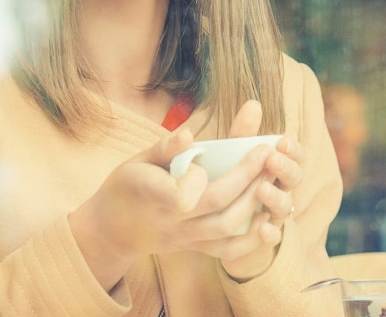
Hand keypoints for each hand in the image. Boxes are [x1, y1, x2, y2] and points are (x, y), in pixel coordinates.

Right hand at [69, 124, 274, 290]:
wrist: (113, 229)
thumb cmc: (126, 186)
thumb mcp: (137, 160)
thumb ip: (165, 148)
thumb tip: (189, 134)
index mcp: (151, 194)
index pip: (181, 194)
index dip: (197, 177)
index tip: (204, 153)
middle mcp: (170, 221)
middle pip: (217, 205)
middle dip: (248, 177)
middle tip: (267, 153)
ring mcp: (185, 238)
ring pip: (227, 228)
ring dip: (256, 201)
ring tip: (272, 175)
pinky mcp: (195, 249)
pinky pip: (228, 250)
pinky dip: (252, 236)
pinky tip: (267, 215)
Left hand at [218, 101, 303, 280]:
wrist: (205, 215)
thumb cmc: (223, 175)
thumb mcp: (231, 153)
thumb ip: (242, 132)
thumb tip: (253, 104)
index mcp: (277, 166)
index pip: (294, 156)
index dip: (293, 150)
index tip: (283, 142)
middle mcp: (280, 189)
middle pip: (294, 179)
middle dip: (286, 168)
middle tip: (273, 159)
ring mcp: (272, 214)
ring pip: (284, 208)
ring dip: (277, 198)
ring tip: (262, 189)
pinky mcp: (260, 238)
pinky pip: (270, 238)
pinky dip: (269, 234)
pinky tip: (262, 226)